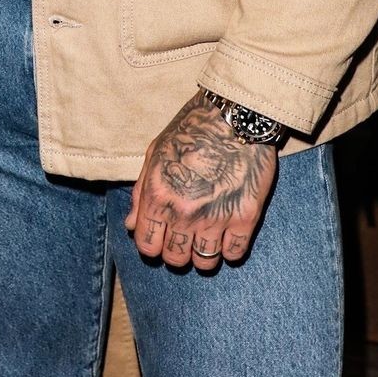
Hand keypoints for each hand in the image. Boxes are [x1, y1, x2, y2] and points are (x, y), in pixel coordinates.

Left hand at [125, 91, 276, 273]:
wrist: (236, 115)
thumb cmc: (192, 130)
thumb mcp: (155, 154)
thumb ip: (141, 192)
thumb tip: (131, 225)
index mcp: (158, 196)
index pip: (147, 245)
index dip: (153, 244)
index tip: (162, 238)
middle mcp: (183, 212)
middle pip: (175, 258)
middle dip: (177, 251)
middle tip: (185, 237)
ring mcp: (216, 217)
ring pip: (205, 261)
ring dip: (204, 254)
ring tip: (207, 237)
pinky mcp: (246, 216)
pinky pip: (235, 253)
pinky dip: (230, 249)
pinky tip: (229, 234)